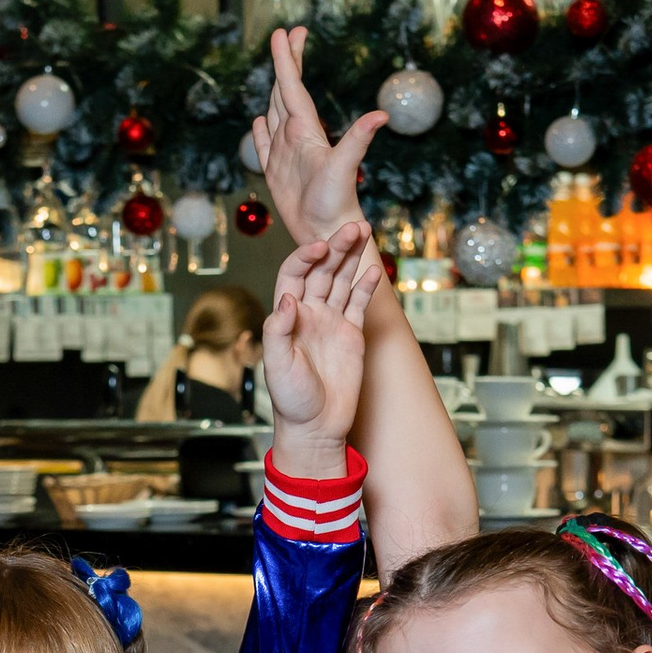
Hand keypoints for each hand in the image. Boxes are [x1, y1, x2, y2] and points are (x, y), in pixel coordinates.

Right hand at [250, 26, 385, 245]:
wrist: (329, 232)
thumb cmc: (337, 204)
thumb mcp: (346, 168)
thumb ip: (359, 138)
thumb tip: (383, 115)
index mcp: (307, 131)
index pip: (294, 87)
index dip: (287, 60)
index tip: (286, 31)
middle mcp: (296, 137)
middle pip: (286, 91)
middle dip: (285, 62)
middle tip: (285, 33)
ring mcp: (285, 154)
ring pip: (276, 113)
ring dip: (274, 90)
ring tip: (276, 69)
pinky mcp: (276, 173)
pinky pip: (264, 146)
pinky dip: (259, 132)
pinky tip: (258, 122)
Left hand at [261, 220, 383, 473]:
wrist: (316, 427)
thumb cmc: (291, 401)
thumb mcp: (278, 367)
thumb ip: (278, 331)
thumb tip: (288, 298)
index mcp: (287, 317)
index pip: (294, 275)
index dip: (305, 256)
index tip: (321, 245)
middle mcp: (309, 314)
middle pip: (321, 270)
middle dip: (336, 245)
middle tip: (353, 225)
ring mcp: (331, 322)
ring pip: (341, 279)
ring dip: (351, 256)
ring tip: (364, 230)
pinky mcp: (352, 334)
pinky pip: (358, 302)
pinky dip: (365, 285)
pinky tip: (373, 268)